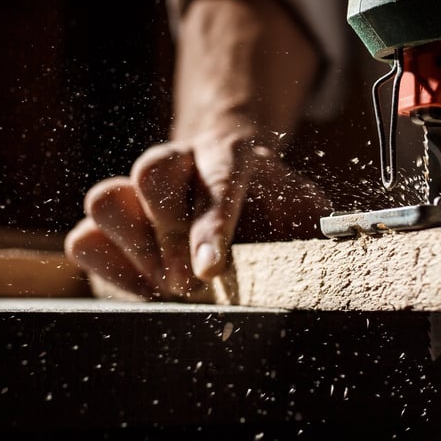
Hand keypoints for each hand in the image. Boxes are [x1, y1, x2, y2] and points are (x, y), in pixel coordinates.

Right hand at [64, 129, 329, 300]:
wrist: (223, 175)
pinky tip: (142, 284)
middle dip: (170, 235)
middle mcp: (176, 162)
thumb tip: (358, 252)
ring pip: (106, 199)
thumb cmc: (268, 201)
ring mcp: (136, 189)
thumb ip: (325, 227)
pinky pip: (83, 237)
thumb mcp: (301, 208)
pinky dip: (106, 266)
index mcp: (228, 156)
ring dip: (134, 249)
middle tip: (193, 282)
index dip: (210, 224)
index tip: (211, 272)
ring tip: (168, 282)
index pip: (216, 178)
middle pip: (151, 171)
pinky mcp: (110, 221)